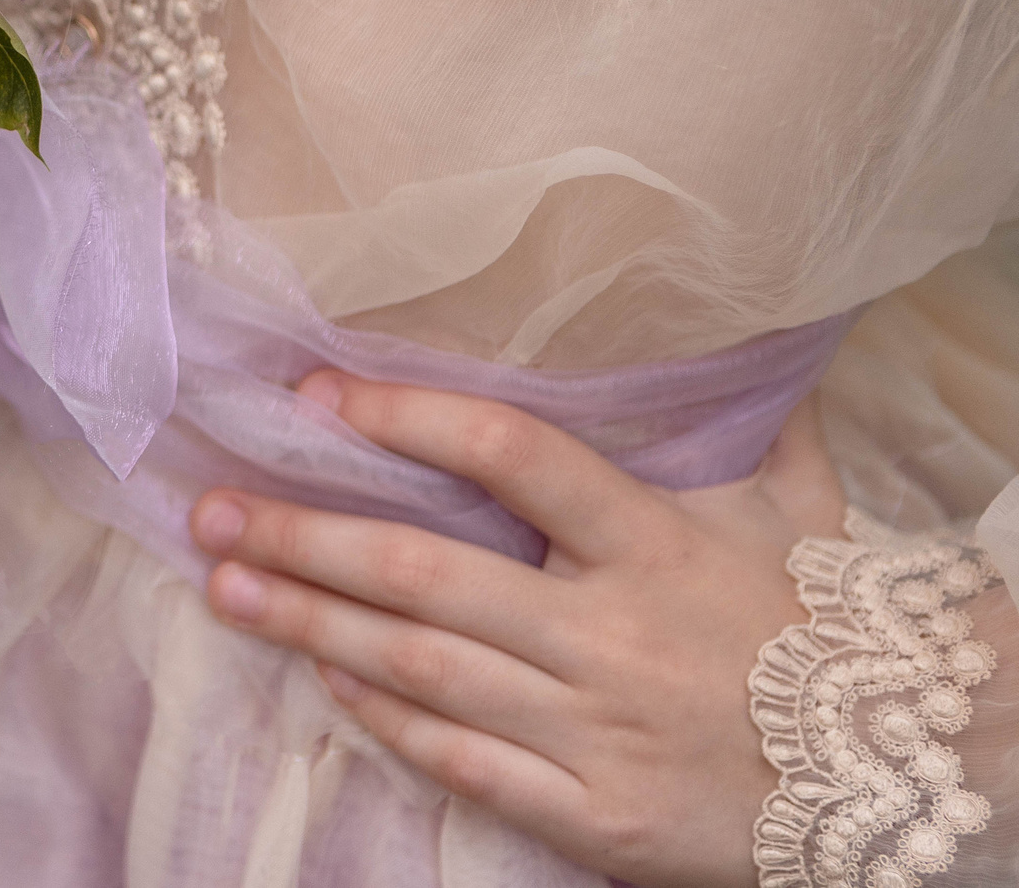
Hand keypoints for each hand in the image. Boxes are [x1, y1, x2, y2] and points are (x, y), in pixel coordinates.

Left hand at [187, 372, 847, 887]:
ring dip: (312, 626)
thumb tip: (729, 314)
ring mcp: (598, 731)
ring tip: (227, 585)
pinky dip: (389, 724)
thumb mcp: (801, 508)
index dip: (411, 417)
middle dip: (304, 537)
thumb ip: (747, 415)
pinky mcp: (599, 818)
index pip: (514, 457)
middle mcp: (612, 634)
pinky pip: (466, 767)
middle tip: (208, 509)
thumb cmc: (841, 627)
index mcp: (655, 542)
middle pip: (425, 575)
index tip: (319, 392)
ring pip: (422, 670)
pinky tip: (326, 685)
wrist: (924, 776)